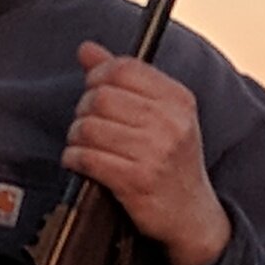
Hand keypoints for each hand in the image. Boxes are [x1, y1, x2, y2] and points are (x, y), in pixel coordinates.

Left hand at [63, 41, 227, 264]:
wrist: (191, 215)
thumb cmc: (171, 161)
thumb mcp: (160, 115)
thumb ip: (124, 79)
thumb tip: (87, 49)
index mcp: (178, 100)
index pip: (124, 68)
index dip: (98, 75)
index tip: (93, 90)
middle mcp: (171, 122)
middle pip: (102, 96)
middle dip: (84, 110)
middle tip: (87, 125)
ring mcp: (155, 152)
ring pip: (90, 126)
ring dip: (76, 137)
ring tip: (83, 145)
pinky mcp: (137, 180)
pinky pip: (87, 157)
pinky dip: (74, 158)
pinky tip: (79, 161)